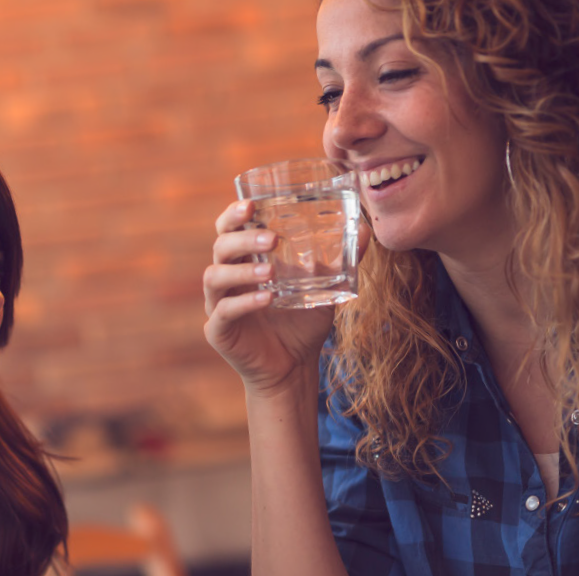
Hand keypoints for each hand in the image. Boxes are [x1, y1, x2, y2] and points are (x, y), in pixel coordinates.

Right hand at [203, 200, 337, 395]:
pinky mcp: (218, 330)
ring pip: (215, 276)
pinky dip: (244, 302)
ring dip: (242, 270)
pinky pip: (223, 311)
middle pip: (220, 246)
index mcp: (245, 261)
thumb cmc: (302, 323)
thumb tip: (364, 227)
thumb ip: (340, 259)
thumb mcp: (324, 287)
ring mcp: (218, 304)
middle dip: (242, 238)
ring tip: (270, 271)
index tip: (252, 204)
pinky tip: (266, 298)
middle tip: (271, 239)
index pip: (229, 229)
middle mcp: (227, 278)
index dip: (234, 214)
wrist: (294, 368)